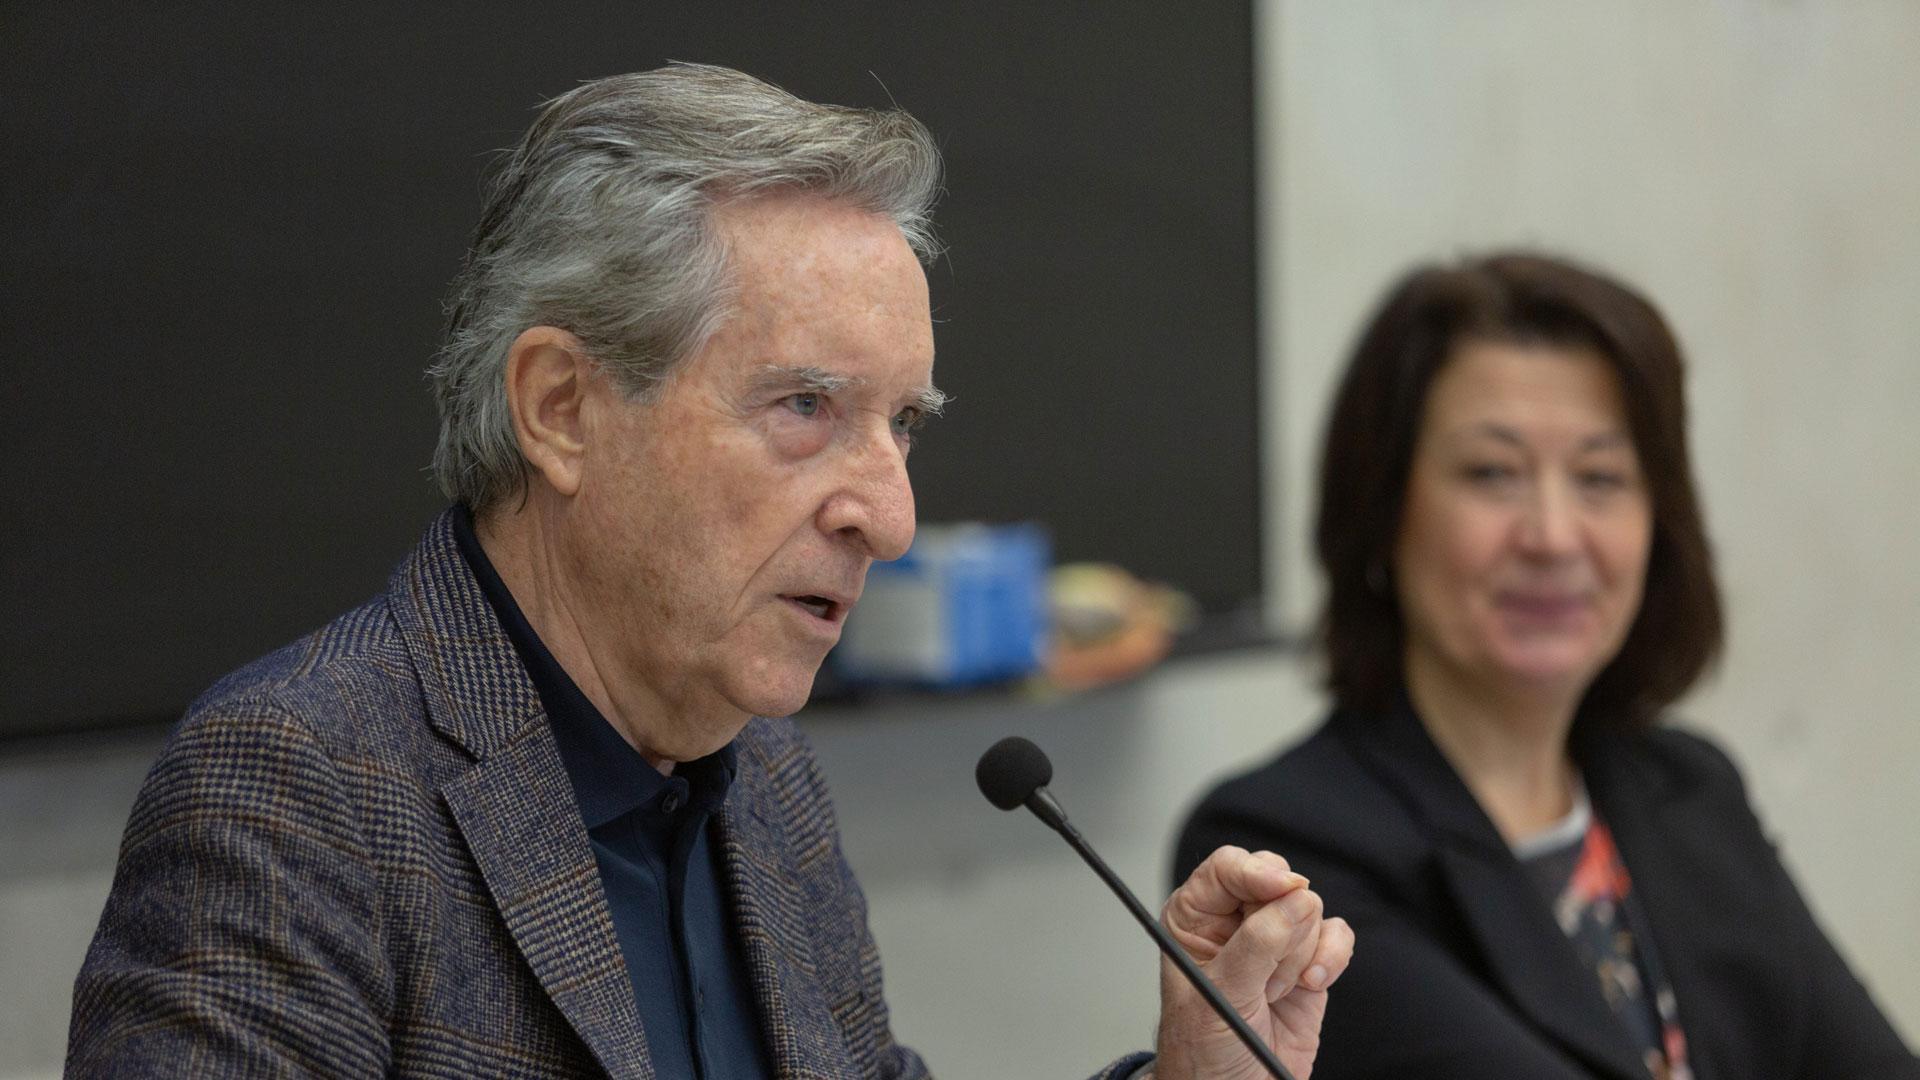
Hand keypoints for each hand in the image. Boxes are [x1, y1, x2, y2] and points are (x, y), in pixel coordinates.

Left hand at [1150, 846, 1353, 1079]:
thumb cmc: (1204, 1051)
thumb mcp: (1219, 996)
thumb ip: (1255, 946)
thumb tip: (1294, 901)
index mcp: (1194, 916)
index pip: (1227, 867)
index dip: (1256, 872)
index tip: (1282, 889)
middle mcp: (1234, 920)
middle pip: (1276, 880)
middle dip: (1280, 925)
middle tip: (1264, 970)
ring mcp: (1274, 939)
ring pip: (1308, 908)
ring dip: (1297, 954)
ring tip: (1271, 992)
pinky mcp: (1308, 961)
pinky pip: (1336, 934)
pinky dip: (1331, 958)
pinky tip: (1309, 984)